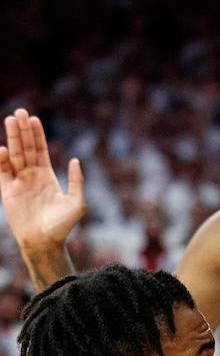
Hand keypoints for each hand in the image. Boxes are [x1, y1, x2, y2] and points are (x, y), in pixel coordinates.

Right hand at [0, 109, 84, 252]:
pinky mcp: (7, 190)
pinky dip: (2, 159)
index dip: (37, 135)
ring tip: (10, 120)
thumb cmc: (62, 226)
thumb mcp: (76, 203)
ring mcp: (18, 182)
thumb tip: (75, 160)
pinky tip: (3, 148)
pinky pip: (3, 171)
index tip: (34, 119)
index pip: (40, 150)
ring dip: (12, 138)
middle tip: (20, 112)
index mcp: (47, 176)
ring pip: (14, 155)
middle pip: (25, 147)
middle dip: (23, 130)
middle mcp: (31, 176)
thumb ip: (76, 181)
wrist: (45, 243)